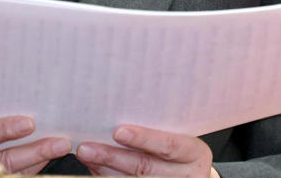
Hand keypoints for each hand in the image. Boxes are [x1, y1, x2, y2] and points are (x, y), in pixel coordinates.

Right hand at [0, 115, 71, 174]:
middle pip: (3, 162)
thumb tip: (21, 104)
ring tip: (58, 149)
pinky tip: (45, 161)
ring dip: (39, 162)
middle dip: (35, 151)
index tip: (29, 123)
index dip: (3, 129)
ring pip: (13, 175)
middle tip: (59, 142)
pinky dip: (32, 171)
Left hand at [76, 124, 216, 177]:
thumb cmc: (179, 144)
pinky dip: (107, 177)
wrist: (189, 172)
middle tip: (86, 147)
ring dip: (104, 169)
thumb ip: (158, 123)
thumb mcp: (177, 131)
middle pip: (145, 168)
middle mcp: (187, 175)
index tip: (118, 131)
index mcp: (195, 153)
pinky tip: (94, 168)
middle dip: (112, 157)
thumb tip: (117, 108)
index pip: (169, 146)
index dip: (144, 138)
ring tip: (85, 156)